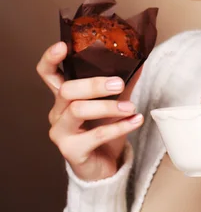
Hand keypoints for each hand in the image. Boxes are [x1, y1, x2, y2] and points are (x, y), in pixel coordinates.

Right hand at [36, 42, 143, 181]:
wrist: (104, 166)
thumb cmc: (103, 129)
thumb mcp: (115, 101)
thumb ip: (124, 82)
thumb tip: (140, 59)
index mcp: (65, 95)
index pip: (48, 74)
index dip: (51, 59)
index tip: (63, 45)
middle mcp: (58, 112)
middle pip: (67, 89)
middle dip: (94, 84)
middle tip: (119, 83)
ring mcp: (61, 132)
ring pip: (78, 110)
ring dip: (109, 106)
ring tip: (131, 107)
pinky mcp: (71, 151)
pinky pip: (95, 135)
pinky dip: (120, 126)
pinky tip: (136, 120)